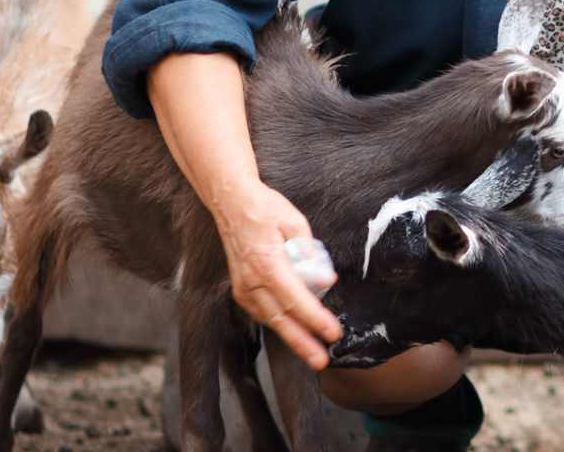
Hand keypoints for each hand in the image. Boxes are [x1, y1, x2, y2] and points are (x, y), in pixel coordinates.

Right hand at [213, 182, 342, 369]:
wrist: (230, 201)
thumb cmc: (264, 208)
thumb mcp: (295, 222)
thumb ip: (311, 254)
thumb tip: (327, 280)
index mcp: (267, 263)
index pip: (295, 299)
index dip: (315, 319)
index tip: (333, 332)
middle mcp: (251, 280)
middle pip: (280, 319)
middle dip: (302, 343)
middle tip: (321, 360)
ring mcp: (243, 287)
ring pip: (270, 320)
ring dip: (292, 337)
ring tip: (313, 352)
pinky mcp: (240, 289)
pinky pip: (262, 313)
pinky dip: (279, 323)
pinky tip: (294, 330)